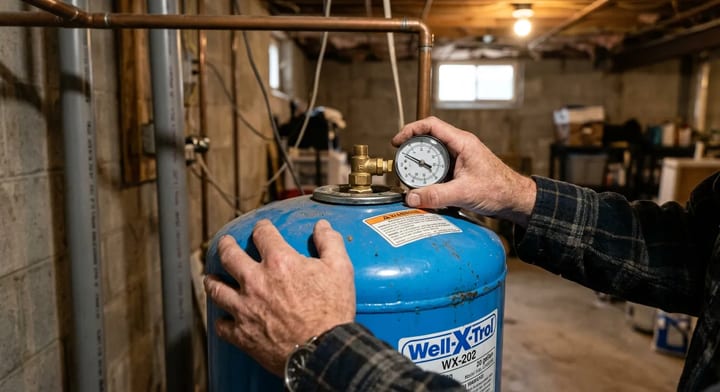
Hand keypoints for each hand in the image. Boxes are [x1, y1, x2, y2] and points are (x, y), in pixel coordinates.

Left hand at [204, 219, 355, 375]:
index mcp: (279, 262)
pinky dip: (222, 320)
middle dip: (226, 245)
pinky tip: (224, 318)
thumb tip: (322, 226)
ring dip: (213, 281)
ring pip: (216, 289)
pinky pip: (222, 325)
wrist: (322, 351)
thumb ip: (330, 243)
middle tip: (226, 243)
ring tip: (211, 278)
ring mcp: (245, 308)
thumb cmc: (332, 312)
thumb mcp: (340, 270)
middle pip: (229, 255)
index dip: (262, 228)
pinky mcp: (242, 334)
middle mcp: (255, 281)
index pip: (263, 234)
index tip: (262, 229)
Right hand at [392, 116, 535, 225]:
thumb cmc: (499, 189)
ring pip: (433, 155)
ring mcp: (460, 157)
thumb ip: (436, 196)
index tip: (397, 141)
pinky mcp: (460, 170)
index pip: (431, 125)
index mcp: (462, 142)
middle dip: (412, 150)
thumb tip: (412, 197)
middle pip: (428, 140)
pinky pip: (439, 168)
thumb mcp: (464, 193)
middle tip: (401, 162)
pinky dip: (429, 175)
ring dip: (420, 165)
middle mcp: (460, 146)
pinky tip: (425, 186)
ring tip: (410, 177)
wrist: (515, 199)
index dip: (411, 130)